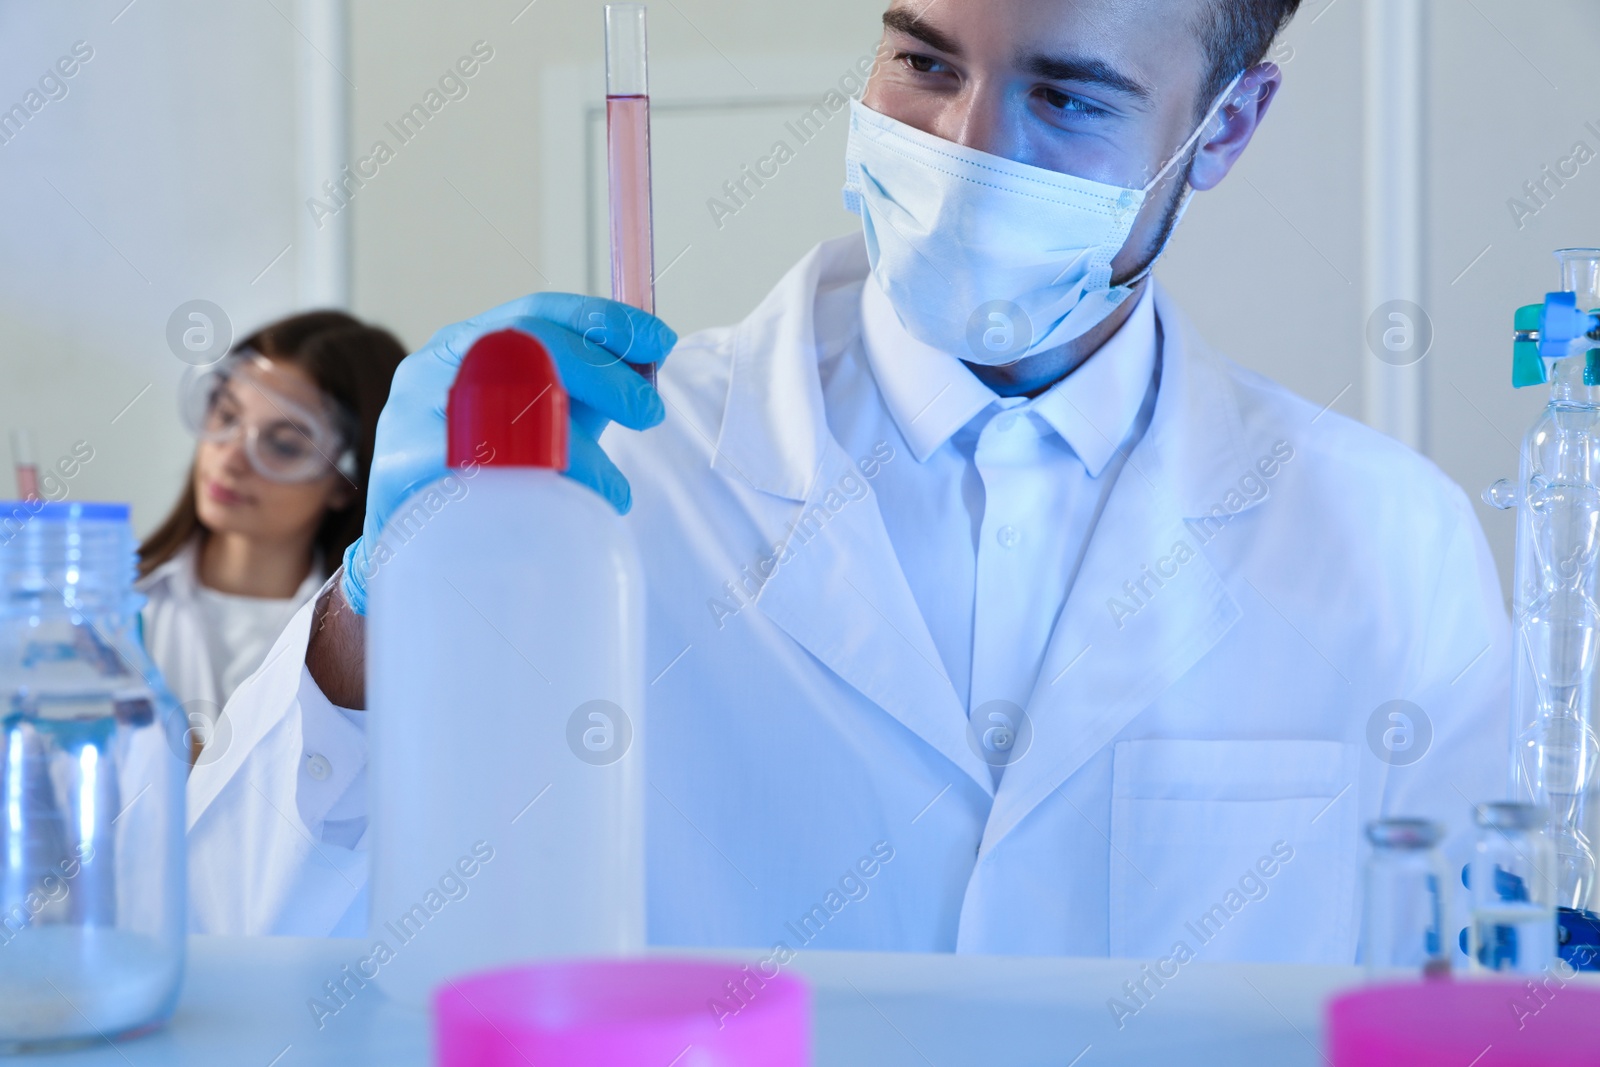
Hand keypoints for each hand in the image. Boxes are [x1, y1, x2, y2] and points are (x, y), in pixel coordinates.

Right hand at [340, 293, 676, 614]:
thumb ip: (590, 385)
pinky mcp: (400, 464)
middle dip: (599, 373)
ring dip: (574, 446)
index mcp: (469, 340)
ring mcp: (410, 411)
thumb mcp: (545, 414)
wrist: (417, 536)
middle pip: (522, 345)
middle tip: (649, 411)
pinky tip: (569, 505)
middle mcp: (434, 363)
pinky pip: (476, 467)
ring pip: (501, 406)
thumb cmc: (492, 467)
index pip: (538, 311)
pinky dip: (536, 485)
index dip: (604, 320)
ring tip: (615, 488)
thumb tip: (653, 357)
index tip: (659, 341)